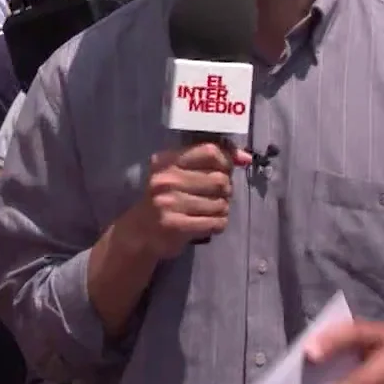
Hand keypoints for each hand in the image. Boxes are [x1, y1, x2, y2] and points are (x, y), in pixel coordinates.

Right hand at [113, 144, 250, 261]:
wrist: (138, 232)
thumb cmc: (165, 198)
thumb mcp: (180, 173)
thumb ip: (212, 162)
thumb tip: (246, 158)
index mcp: (167, 161)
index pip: (210, 151)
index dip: (226, 161)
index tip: (224, 171)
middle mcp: (166, 179)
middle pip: (219, 180)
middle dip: (225, 191)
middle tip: (216, 196)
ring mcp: (169, 202)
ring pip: (221, 203)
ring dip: (222, 209)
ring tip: (209, 212)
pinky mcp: (175, 225)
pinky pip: (215, 222)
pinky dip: (218, 224)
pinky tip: (208, 224)